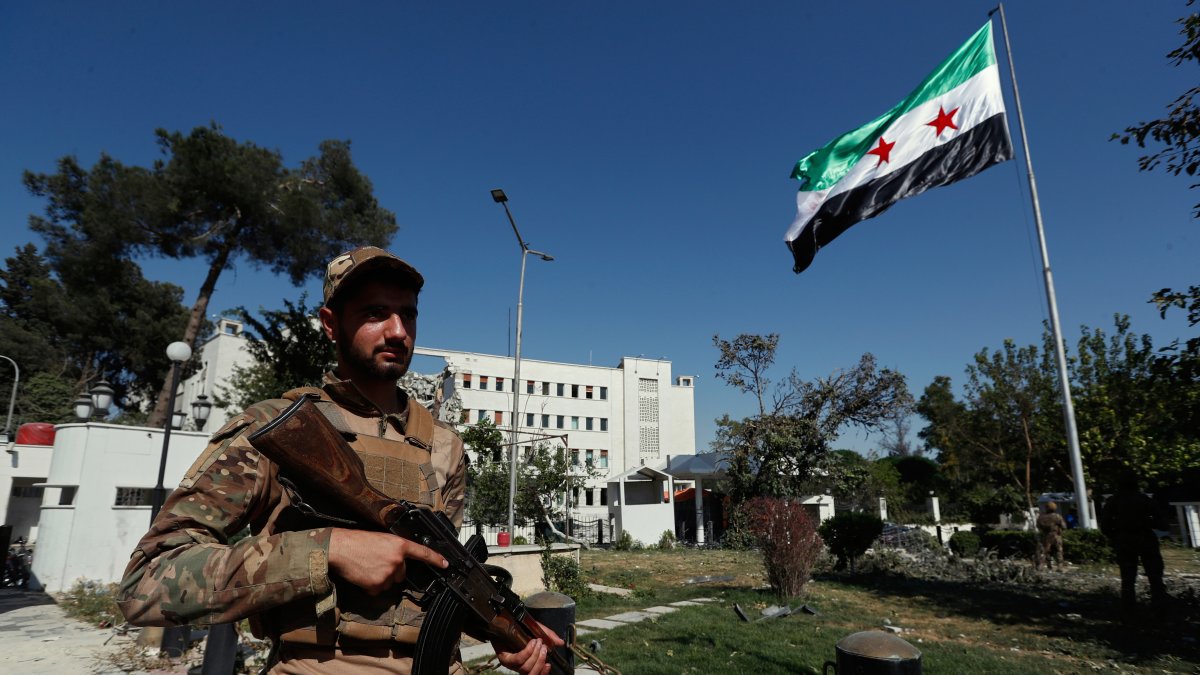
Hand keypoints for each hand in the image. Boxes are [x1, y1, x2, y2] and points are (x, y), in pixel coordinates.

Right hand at [327, 528, 446, 594]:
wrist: (340, 548)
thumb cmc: (357, 541)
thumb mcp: (381, 539)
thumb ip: (395, 549)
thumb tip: (401, 560)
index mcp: (399, 545)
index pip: (423, 553)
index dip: (436, 559)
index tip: (445, 564)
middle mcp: (397, 560)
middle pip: (402, 573)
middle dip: (392, 570)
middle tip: (376, 562)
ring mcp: (388, 574)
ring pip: (390, 583)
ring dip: (381, 578)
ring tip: (368, 567)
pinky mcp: (377, 585)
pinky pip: (378, 590)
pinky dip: (371, 586)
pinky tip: (363, 575)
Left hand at [495, 622, 564, 674]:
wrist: (505, 620)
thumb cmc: (521, 628)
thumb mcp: (538, 631)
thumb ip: (549, 637)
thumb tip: (560, 642)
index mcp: (528, 663)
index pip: (536, 674)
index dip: (543, 673)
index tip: (549, 664)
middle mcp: (519, 666)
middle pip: (531, 673)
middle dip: (540, 660)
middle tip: (544, 647)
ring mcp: (511, 664)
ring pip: (526, 668)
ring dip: (534, 655)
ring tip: (538, 642)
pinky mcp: (505, 659)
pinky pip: (518, 660)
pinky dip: (527, 652)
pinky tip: (531, 643)